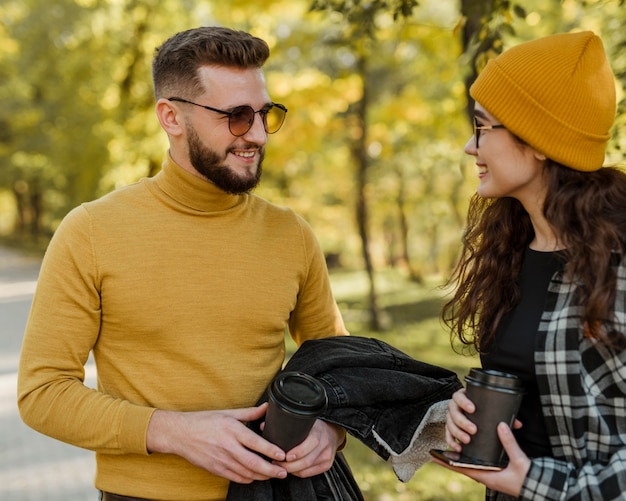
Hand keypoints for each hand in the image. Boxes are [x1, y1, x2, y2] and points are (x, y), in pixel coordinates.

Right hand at [146, 403, 287, 483]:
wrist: (180, 434)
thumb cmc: (205, 421)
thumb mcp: (228, 413)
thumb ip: (250, 413)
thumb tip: (267, 407)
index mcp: (232, 430)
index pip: (255, 442)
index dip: (271, 450)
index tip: (283, 455)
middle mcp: (228, 446)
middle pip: (253, 462)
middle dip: (271, 470)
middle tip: (284, 472)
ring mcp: (221, 460)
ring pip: (246, 473)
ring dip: (262, 476)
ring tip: (274, 475)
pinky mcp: (216, 469)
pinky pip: (236, 477)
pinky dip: (248, 479)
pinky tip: (255, 476)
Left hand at [274, 420, 344, 477]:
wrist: (332, 432)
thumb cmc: (314, 427)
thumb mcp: (303, 422)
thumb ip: (285, 424)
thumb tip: (263, 425)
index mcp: (318, 431)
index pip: (310, 443)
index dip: (297, 452)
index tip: (284, 456)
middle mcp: (324, 443)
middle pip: (306, 460)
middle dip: (289, 465)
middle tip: (275, 463)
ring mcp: (326, 455)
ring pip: (306, 468)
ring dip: (292, 470)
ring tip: (279, 467)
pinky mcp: (326, 464)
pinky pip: (309, 473)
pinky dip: (298, 472)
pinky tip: (291, 469)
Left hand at [433, 422, 530, 496]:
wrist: (542, 487)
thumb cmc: (530, 478)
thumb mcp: (519, 460)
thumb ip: (509, 443)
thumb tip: (500, 426)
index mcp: (489, 477)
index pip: (464, 469)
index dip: (449, 463)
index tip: (435, 457)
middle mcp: (488, 477)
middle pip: (465, 467)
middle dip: (452, 460)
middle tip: (439, 452)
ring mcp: (492, 476)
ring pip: (473, 466)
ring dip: (462, 460)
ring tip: (452, 450)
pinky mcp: (498, 473)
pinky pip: (481, 466)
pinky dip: (473, 459)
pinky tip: (472, 453)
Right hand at [445, 388, 521, 450]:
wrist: (475, 416)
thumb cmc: (484, 411)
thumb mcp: (493, 411)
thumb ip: (504, 416)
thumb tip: (517, 424)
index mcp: (464, 397)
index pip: (459, 396)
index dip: (464, 402)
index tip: (473, 409)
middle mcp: (455, 407)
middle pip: (453, 411)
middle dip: (462, 421)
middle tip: (473, 429)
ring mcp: (451, 418)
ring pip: (449, 423)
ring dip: (457, 432)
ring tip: (467, 440)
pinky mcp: (450, 429)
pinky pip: (447, 434)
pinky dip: (452, 441)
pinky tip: (458, 447)